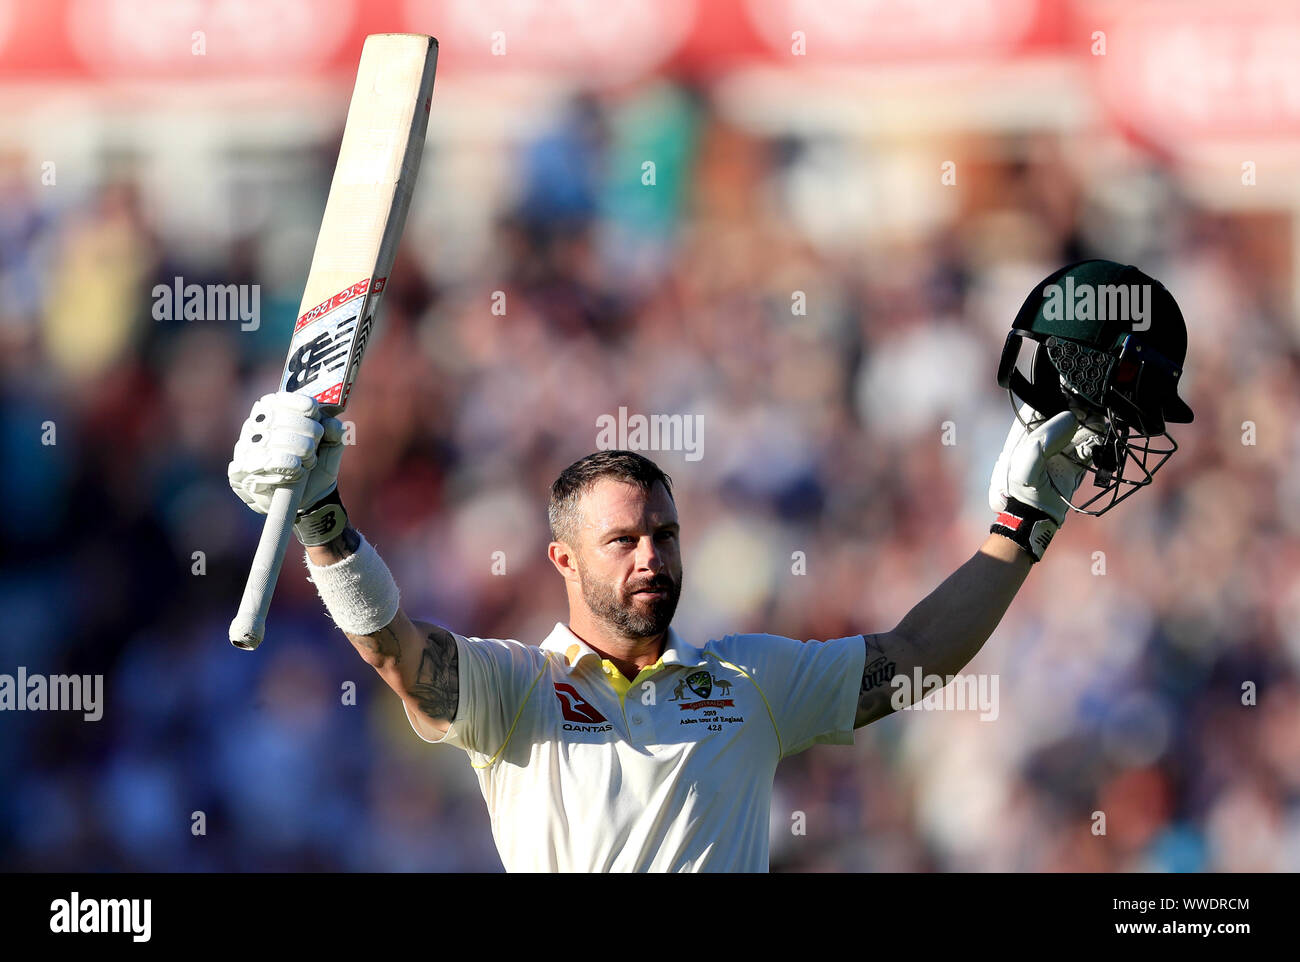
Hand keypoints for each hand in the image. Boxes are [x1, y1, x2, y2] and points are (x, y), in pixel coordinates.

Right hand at [228, 392, 343, 515]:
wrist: (305, 499)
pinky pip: (269, 461)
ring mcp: (244, 446)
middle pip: (283, 418)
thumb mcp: (330, 447)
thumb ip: (334, 433)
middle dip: (309, 432)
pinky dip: (290, 466)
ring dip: (302, 451)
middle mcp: (253, 426)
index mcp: (271, 413)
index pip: (279, 399)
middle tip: (314, 447)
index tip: (314, 411)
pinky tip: (296, 471)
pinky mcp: (239, 469)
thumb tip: (333, 425)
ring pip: (278, 439)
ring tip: (307, 462)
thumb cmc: (313, 465)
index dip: (299, 403)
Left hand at [988, 405, 1101, 559]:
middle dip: (1081, 405)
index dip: (1057, 392)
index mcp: (1027, 432)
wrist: (1033, 520)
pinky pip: (1092, 445)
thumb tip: (1070, 418)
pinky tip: (1103, 437)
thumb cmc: (1022, 491)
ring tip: (1101, 419)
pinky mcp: (1076, 461)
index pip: (1042, 404)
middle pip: (1066, 412)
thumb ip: (1045, 440)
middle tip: (1094, 401)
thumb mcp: (1027, 464)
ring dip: (1094, 421)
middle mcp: (1045, 437)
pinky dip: (1099, 439)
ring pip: (1082, 426)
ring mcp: (1062, 448)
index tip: (1074, 384)